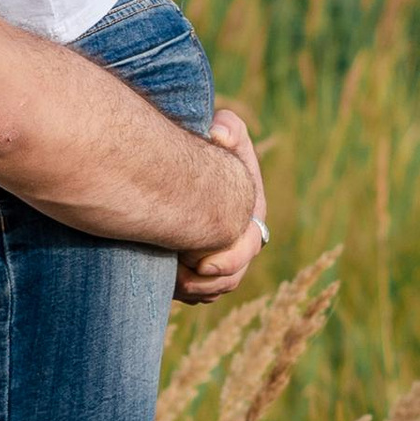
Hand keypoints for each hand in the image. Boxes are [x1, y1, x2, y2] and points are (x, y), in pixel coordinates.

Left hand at [174, 106, 267, 303]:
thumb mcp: (225, 131)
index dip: (227, 261)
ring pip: (214, 289)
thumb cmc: (211, 148)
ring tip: (171, 283)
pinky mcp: (203, 267)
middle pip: (230, 277)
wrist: (184, 169)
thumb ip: (229, 128)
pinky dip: (187, 292)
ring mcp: (223, 256)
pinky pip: (201, 292)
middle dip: (207, 283)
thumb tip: (219, 133)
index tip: (201, 263)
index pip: (247, 249)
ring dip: (195, 290)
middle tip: (180, 280)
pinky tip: (168, 284)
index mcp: (251, 217)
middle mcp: (241, 241)